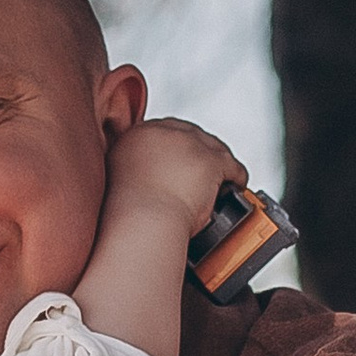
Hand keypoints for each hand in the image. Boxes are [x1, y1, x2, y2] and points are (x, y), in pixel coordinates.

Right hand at [103, 116, 245, 243]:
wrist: (142, 223)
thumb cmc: (128, 213)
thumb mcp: (118, 180)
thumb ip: (132, 169)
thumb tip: (145, 175)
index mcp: (138, 135)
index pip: (165, 132)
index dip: (176, 148)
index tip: (180, 161)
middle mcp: (165, 132)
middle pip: (191, 135)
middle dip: (199, 152)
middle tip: (203, 170)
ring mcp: (190, 144)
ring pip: (213, 148)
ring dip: (219, 163)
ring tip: (222, 180)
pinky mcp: (211, 160)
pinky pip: (231, 166)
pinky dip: (237, 176)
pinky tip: (238, 185)